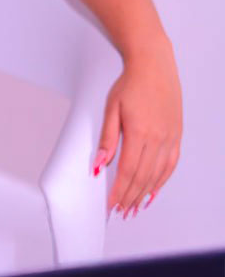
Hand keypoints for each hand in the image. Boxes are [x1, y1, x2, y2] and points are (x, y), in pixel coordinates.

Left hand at [93, 37, 182, 217]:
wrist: (154, 65)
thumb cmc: (130, 84)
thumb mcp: (111, 109)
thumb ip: (107, 139)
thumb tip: (100, 165)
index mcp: (140, 132)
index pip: (128, 171)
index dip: (119, 191)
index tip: (111, 205)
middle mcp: (159, 137)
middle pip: (143, 177)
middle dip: (130, 197)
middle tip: (121, 212)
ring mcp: (170, 137)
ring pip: (158, 174)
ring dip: (146, 194)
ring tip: (134, 208)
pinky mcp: (177, 134)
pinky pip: (171, 164)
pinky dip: (162, 180)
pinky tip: (153, 191)